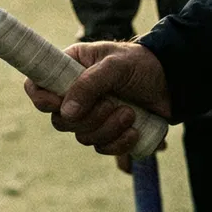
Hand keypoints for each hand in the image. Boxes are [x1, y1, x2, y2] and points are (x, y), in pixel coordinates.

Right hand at [23, 41, 172, 156]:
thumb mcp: (116, 66)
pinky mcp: (109, 131)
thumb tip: (65, 112)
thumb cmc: (143, 64)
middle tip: (112, 103)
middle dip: (89, 118)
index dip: (42, 99)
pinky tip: (134, 131)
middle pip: (61, 120)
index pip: (38, 86)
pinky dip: (118, 143)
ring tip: (130, 113)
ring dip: (107, 129)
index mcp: (70, 68)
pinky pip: (102, 148)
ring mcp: (92, 114)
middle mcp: (76, 92)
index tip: (58, 104)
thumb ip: (89, 84)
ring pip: (82, 136)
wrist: (173, 81)